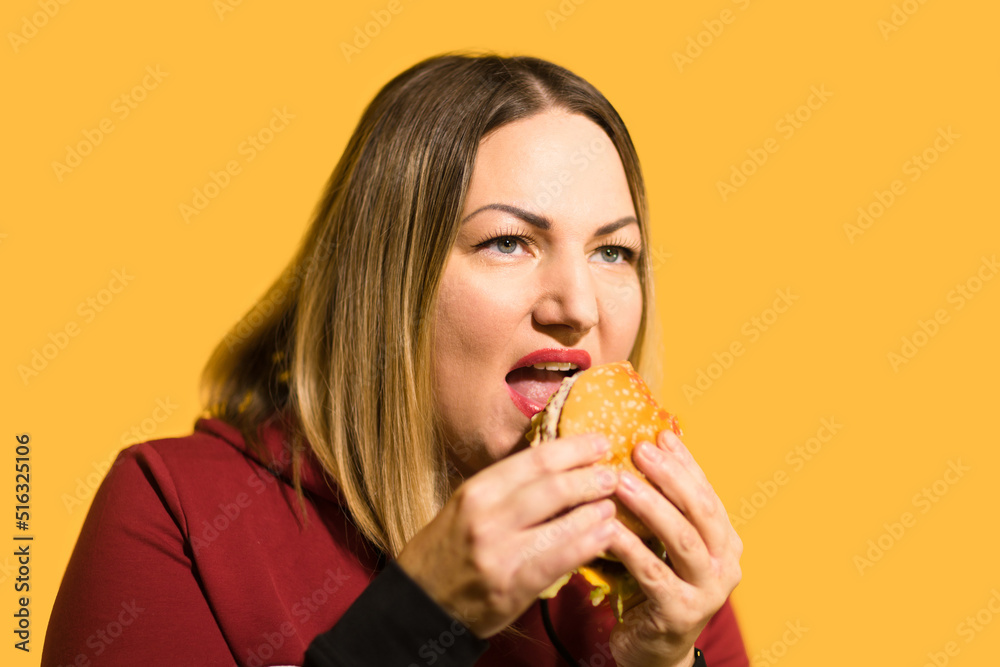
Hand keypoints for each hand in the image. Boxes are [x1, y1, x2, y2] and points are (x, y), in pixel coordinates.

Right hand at [395, 433, 619, 638]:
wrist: (420, 603)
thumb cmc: (447, 551)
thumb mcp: (465, 508)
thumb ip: (506, 490)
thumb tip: (557, 470)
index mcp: (477, 491)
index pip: (535, 461)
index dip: (573, 448)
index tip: (599, 442)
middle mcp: (488, 517)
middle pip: (553, 487)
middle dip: (590, 477)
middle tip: (613, 474)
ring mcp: (501, 552)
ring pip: (561, 521)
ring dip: (596, 510)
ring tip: (612, 504)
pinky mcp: (513, 585)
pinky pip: (559, 559)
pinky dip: (588, 544)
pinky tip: (605, 535)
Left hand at [605, 429, 742, 666]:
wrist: (654, 651)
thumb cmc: (656, 588)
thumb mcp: (666, 545)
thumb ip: (665, 507)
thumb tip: (649, 449)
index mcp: (725, 542)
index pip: (707, 493)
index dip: (685, 463)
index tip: (660, 435)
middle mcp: (725, 565)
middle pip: (701, 511)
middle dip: (670, 477)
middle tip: (640, 449)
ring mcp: (707, 591)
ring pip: (681, 540)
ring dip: (651, 506)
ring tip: (621, 481)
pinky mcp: (680, 613)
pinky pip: (652, 573)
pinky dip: (630, 548)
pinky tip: (607, 527)